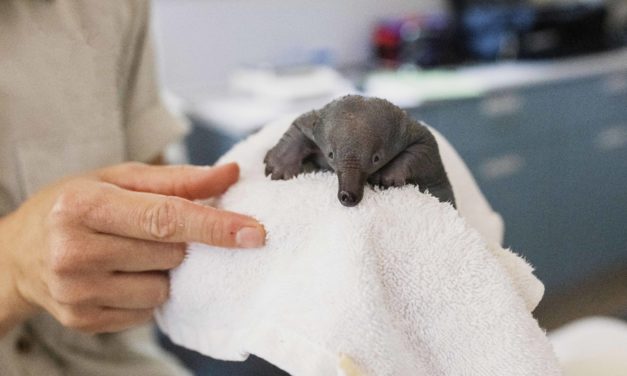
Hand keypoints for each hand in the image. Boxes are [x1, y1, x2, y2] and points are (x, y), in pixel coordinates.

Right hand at [0, 162, 264, 334]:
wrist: (18, 253)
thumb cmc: (76, 206)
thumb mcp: (117, 179)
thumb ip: (176, 179)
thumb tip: (230, 174)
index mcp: (83, 206)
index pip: (165, 218)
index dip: (214, 226)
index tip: (255, 232)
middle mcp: (73, 252)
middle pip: (170, 253)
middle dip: (178, 242)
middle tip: (149, 231)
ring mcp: (76, 292)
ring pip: (162, 288)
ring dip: (162, 270)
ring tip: (130, 253)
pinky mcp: (82, 321)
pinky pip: (147, 312)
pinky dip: (145, 293)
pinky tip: (120, 276)